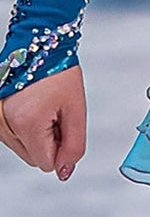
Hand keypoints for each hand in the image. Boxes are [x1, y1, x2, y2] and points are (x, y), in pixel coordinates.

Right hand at [0, 65, 86, 181]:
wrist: (40, 46)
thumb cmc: (58, 71)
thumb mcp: (76, 107)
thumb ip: (74, 143)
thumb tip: (65, 170)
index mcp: (27, 123)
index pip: (46, 163)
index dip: (62, 146)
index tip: (64, 122)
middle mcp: (6, 126)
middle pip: (33, 158)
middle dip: (49, 141)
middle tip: (56, 112)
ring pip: (23, 149)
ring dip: (37, 135)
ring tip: (44, 106)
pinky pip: (14, 138)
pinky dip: (26, 128)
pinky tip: (34, 107)